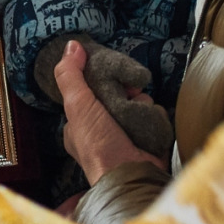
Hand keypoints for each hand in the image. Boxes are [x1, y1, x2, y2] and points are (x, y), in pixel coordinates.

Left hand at [54, 41, 168, 181]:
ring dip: (140, 105)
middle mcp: (102, 131)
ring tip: (138, 114)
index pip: (90, 92)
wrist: (132, 176)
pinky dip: (153, 117)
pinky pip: (153, 117)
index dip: (101, 81)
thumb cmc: (100, 147)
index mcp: (80, 124)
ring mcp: (126, 136)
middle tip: (129, 94)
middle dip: (125, 92)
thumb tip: (71, 46)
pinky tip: (149, 124)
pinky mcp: (147, 140)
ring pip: (137, 104)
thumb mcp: (78, 106)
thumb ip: (71, 76)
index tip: (109, 75)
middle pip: (117, 96)